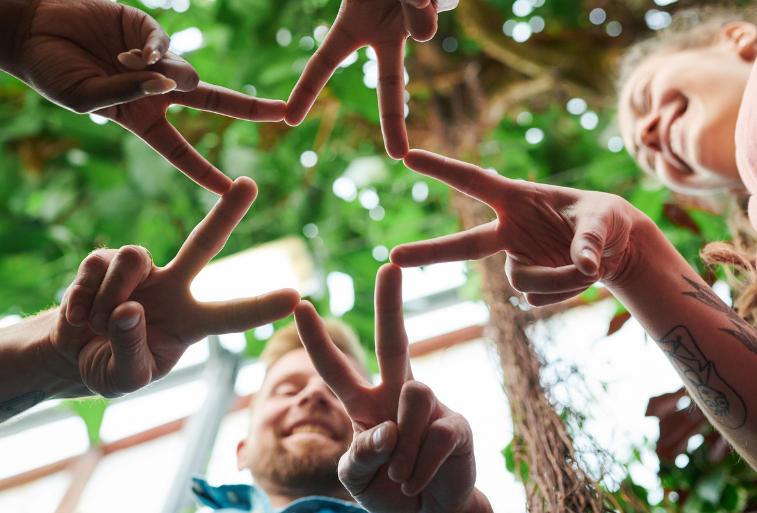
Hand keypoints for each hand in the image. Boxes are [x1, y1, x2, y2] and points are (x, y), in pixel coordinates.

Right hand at [12, 0, 285, 193]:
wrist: (33, 31)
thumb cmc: (53, 74)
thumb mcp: (86, 99)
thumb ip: (126, 95)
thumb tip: (166, 83)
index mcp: (142, 120)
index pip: (181, 151)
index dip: (205, 171)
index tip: (233, 189)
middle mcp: (156, 91)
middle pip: (214, 101)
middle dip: (250, 108)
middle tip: (286, 113)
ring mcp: (155, 58)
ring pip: (187, 73)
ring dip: (166, 75)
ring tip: (126, 64)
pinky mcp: (149, 28)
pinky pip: (167, 45)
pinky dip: (152, 50)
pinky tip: (129, 51)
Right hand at [51, 177, 299, 397]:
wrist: (70, 357)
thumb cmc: (110, 368)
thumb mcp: (125, 378)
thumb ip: (131, 350)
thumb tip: (130, 308)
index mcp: (191, 321)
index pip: (231, 315)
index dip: (261, 307)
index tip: (295, 298)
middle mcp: (173, 288)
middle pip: (203, 243)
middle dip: (226, 212)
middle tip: (249, 184)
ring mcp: (141, 271)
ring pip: (133, 258)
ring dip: (110, 297)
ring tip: (98, 324)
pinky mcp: (104, 261)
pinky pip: (97, 266)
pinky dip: (83, 297)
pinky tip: (78, 316)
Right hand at [285, 0, 446, 158]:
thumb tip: (424, 10)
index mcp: (356, 15)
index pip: (326, 59)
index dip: (307, 89)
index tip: (290, 120)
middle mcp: (389, 22)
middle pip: (389, 80)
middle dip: (393, 119)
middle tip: (397, 155)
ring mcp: (422, 14)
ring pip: (422, 25)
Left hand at [296, 265, 489, 512]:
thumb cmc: (386, 491)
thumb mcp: (355, 479)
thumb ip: (358, 456)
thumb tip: (385, 430)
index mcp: (365, 404)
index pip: (336, 368)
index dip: (317, 340)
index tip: (300, 305)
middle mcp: (397, 394)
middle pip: (394, 341)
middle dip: (390, 304)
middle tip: (389, 266)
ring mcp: (430, 407)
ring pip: (413, 394)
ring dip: (401, 447)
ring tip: (400, 475)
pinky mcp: (456, 426)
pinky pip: (435, 434)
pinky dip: (419, 467)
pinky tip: (416, 481)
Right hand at [390, 150, 651, 304]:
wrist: (619, 249)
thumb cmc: (606, 219)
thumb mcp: (605, 222)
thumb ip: (591, 243)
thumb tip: (586, 269)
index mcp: (516, 199)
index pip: (472, 181)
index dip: (441, 168)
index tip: (407, 156)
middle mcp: (509, 231)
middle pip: (464, 246)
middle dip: (429, 252)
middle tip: (394, 256)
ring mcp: (518, 260)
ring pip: (523, 282)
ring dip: (558, 280)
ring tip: (590, 269)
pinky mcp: (530, 286)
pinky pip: (540, 299)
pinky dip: (566, 292)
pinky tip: (583, 278)